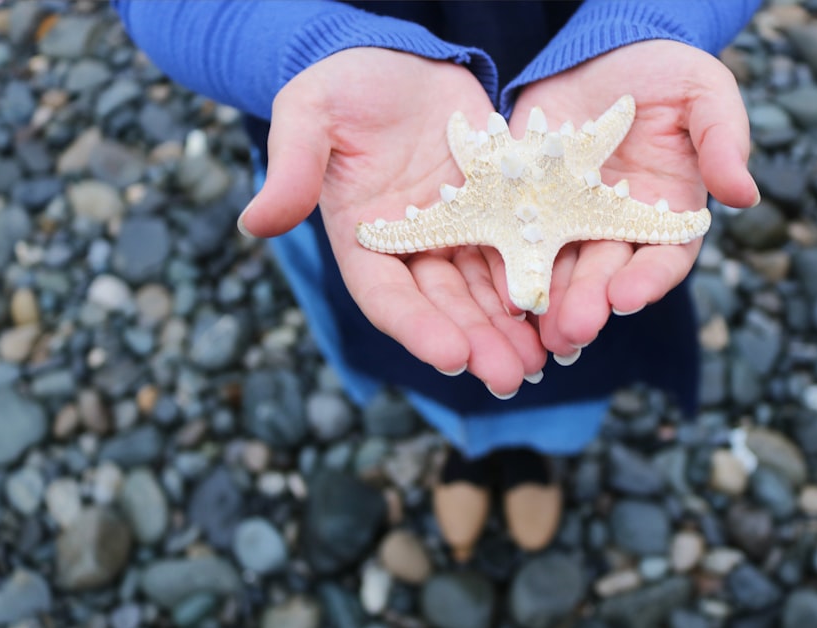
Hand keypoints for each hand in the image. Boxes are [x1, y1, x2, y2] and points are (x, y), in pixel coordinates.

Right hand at [238, 48, 545, 395]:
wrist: (400, 61)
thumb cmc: (346, 84)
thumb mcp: (309, 113)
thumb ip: (291, 167)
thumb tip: (254, 222)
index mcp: (363, 240)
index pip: (386, 297)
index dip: (417, 327)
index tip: (451, 355)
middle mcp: (410, 249)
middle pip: (442, 308)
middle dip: (475, 342)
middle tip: (509, 377)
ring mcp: (455, 234)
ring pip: (483, 293)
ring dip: (509, 329)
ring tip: (540, 362)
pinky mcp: (493, 213)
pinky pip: (516, 255)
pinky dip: (535, 285)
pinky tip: (561, 311)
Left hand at [505, 40, 759, 358]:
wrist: (602, 55)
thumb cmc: (666, 74)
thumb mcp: (703, 94)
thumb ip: (723, 141)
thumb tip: (743, 195)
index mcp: (667, 214)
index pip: (664, 257)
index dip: (648, 280)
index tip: (627, 297)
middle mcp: (618, 228)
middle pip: (606, 275)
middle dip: (590, 303)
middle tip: (573, 330)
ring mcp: (571, 222)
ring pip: (561, 270)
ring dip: (550, 302)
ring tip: (537, 330)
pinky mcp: (530, 208)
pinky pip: (518, 240)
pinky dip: (509, 266)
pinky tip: (498, 291)